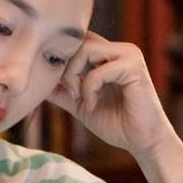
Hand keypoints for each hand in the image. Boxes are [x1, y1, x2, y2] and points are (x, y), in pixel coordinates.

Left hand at [46, 31, 177, 157]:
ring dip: (74, 75)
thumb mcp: (82, 105)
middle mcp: (121, 50)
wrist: (143, 142)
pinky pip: (99, 70)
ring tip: (78, 98)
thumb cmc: (118, 124)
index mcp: (111, 55)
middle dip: (65, 66)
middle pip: (78, 41)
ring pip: (86, 49)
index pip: (78, 41)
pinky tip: (93, 105)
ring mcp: (129, 56)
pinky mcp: (134, 68)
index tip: (58, 85)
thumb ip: (64, 91)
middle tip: (68, 93)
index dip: (63, 59)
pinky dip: (89, 89)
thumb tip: (40, 83)